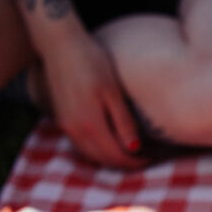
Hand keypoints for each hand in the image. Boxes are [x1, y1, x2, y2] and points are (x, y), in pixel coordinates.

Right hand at [39, 31, 143, 167]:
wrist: (60, 46)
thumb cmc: (92, 63)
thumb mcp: (112, 92)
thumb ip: (123, 122)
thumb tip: (134, 148)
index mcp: (90, 124)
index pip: (116, 156)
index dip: (135, 162)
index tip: (152, 159)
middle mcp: (75, 130)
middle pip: (103, 160)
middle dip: (125, 164)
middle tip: (146, 159)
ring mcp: (65, 126)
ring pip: (91, 155)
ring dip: (111, 159)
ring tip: (131, 154)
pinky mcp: (62, 119)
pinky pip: (81, 146)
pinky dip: (97, 151)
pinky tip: (111, 144)